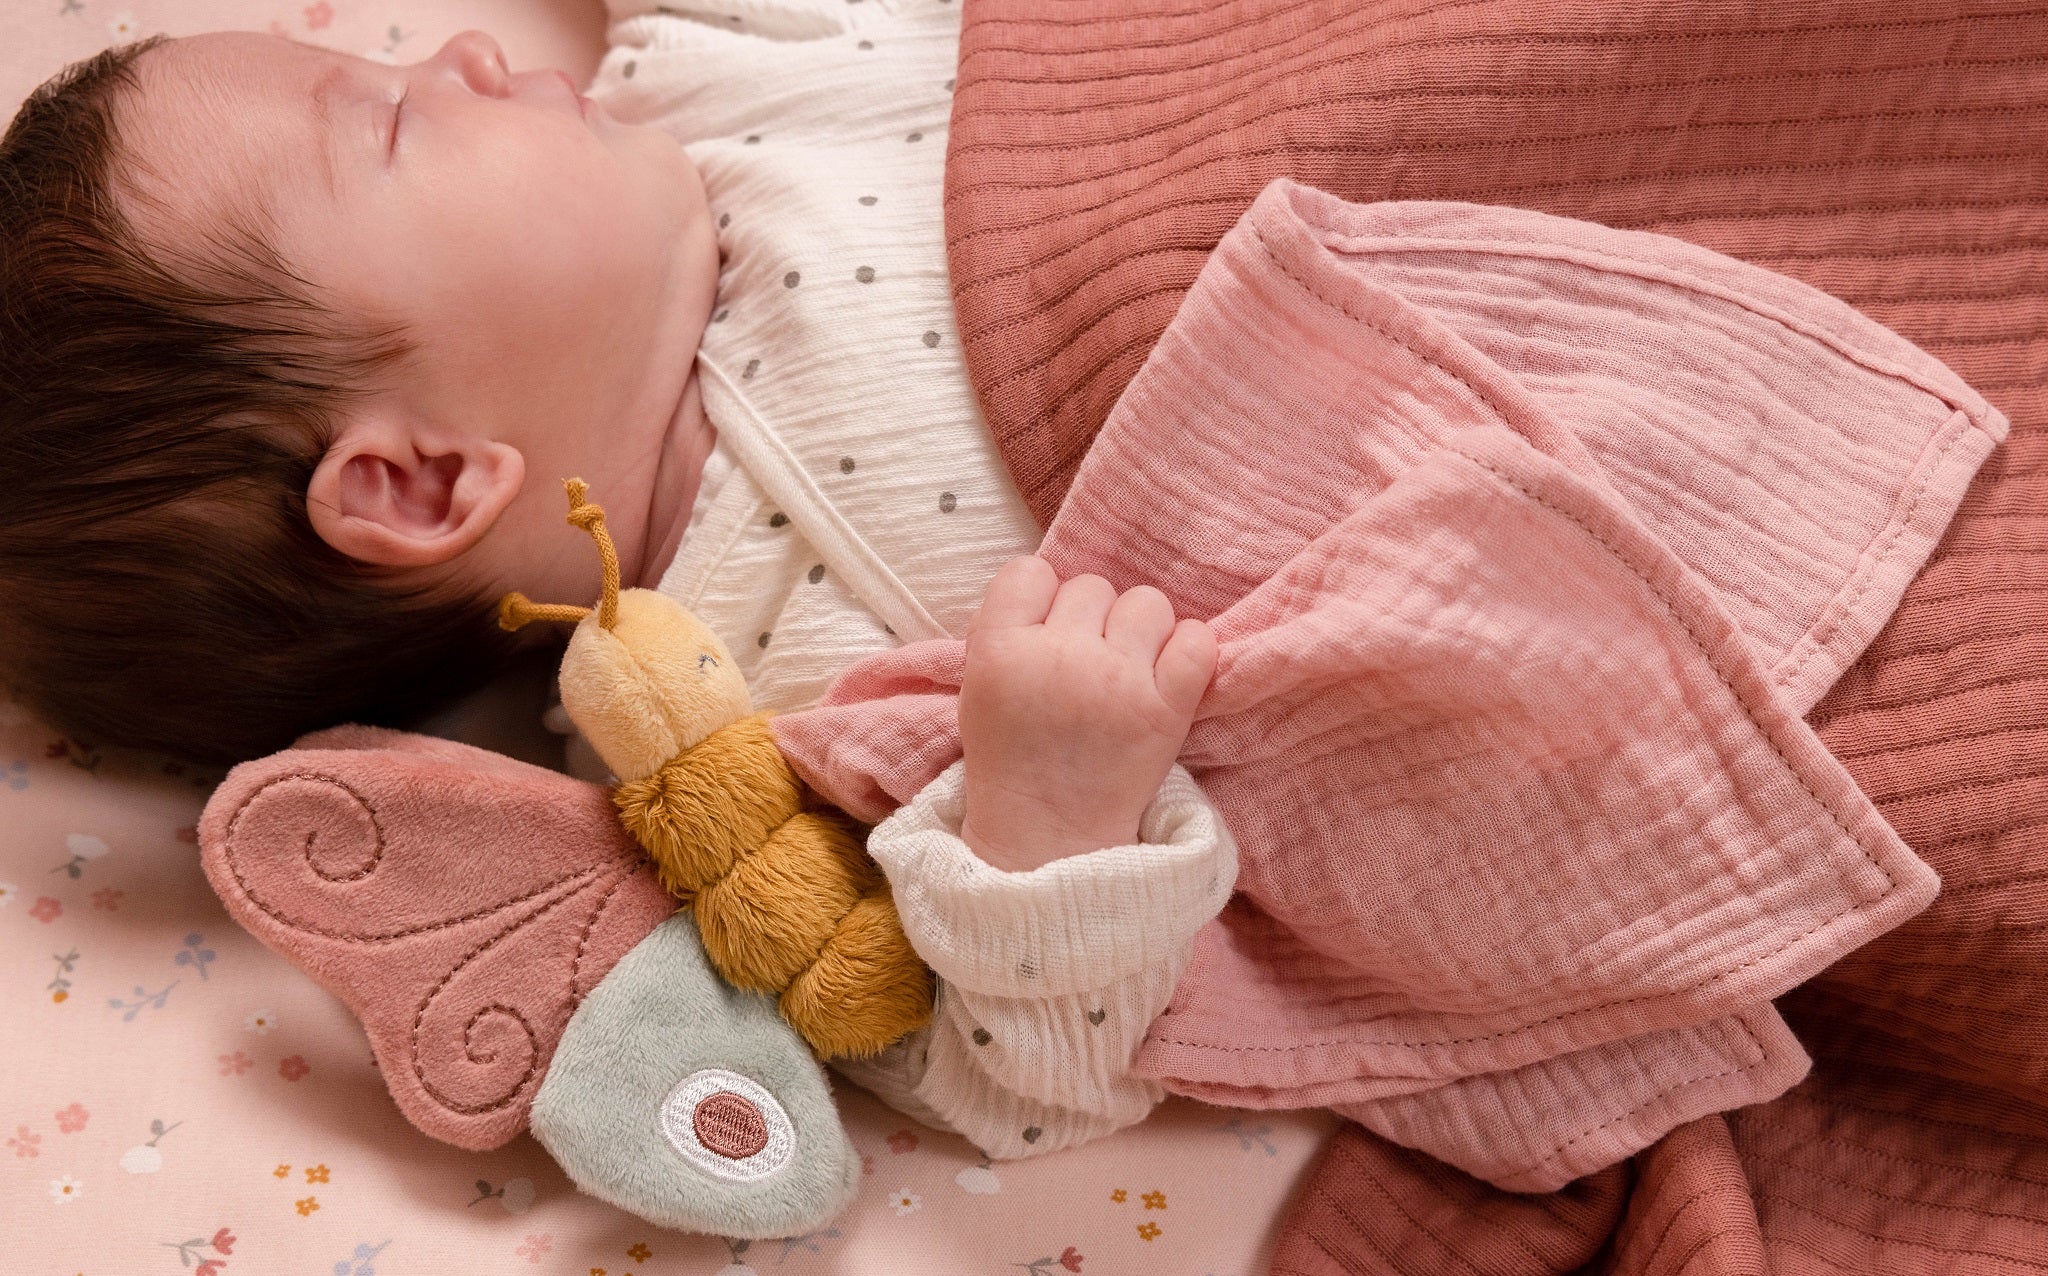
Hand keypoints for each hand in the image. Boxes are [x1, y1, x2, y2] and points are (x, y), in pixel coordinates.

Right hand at [958, 556, 1216, 871]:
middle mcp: (1058, 657)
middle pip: (1092, 586)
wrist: (1048, 835)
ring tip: (1129, 671)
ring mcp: (1116, 680)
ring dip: (1142, 631)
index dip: (1042, 600)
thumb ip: (1006, 629)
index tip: (1046, 636)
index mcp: (999, 650)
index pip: (1031, 572)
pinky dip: (1190, 651)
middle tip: (1087, 668)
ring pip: (1147, 602)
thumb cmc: (1013, 757)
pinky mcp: (1167, 707)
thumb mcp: (978, 686)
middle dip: (1093, 622)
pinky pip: (1197, 639)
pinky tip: (1171, 675)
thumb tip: (1054, 583)